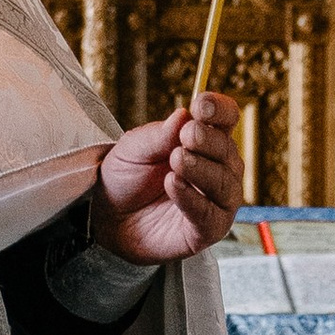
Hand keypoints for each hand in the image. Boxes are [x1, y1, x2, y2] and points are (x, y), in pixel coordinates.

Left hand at [93, 91, 241, 264]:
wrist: (108, 216)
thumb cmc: (126, 178)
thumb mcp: (133, 149)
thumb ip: (159, 135)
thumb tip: (183, 115)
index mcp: (206, 141)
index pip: (226, 119)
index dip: (219, 109)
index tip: (200, 105)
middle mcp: (219, 169)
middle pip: (227, 150)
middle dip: (208, 140)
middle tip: (186, 136)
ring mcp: (216, 201)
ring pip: (223, 183)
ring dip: (201, 169)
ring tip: (175, 160)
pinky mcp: (207, 230)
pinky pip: (210, 215)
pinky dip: (193, 199)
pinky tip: (173, 184)